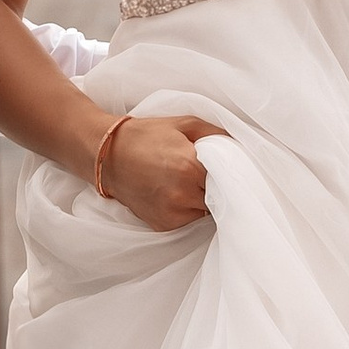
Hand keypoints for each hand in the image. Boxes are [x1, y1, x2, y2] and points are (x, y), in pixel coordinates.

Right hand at [101, 113, 224, 231]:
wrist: (108, 155)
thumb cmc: (147, 135)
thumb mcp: (184, 124)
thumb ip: (216, 134)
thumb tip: (240, 146)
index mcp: (191, 166)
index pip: (229, 179)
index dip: (230, 174)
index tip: (228, 170)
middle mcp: (183, 193)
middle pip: (219, 198)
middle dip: (217, 188)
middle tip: (207, 175)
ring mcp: (172, 212)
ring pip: (205, 212)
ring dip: (203, 200)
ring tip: (188, 183)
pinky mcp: (163, 225)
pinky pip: (188, 220)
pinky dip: (187, 209)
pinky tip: (175, 193)